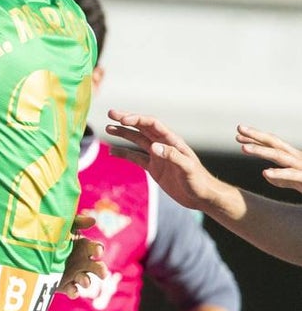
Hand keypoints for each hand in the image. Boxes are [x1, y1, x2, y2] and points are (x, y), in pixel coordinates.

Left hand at [57, 214, 108, 299]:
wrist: (32, 250)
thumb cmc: (52, 235)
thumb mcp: (63, 226)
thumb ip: (77, 222)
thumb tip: (93, 220)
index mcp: (84, 247)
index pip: (96, 249)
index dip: (98, 250)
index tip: (96, 252)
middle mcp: (83, 262)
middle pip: (97, 267)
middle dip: (101, 270)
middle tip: (102, 273)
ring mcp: (75, 275)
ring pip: (86, 280)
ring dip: (87, 281)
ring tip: (84, 280)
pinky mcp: (65, 285)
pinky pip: (73, 290)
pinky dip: (74, 292)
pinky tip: (73, 291)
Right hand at [105, 110, 224, 211]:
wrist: (202, 197)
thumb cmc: (199, 182)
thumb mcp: (187, 168)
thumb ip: (172, 156)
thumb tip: (153, 147)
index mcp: (172, 141)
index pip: (152, 124)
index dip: (137, 120)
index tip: (123, 120)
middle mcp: (163, 145)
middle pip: (142, 128)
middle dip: (126, 120)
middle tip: (110, 114)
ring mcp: (158, 156)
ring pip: (137, 140)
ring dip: (123, 134)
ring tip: (108, 128)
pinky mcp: (154, 168)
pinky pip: (136, 158)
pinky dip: (124, 154)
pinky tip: (112, 152)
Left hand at [235, 124, 301, 194]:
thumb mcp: (296, 182)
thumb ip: (282, 178)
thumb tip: (266, 174)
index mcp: (293, 159)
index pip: (272, 145)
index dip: (256, 139)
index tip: (238, 135)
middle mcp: (298, 159)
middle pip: (275, 144)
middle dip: (257, 135)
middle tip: (239, 128)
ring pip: (280, 156)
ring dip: (261, 151)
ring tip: (243, 148)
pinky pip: (292, 175)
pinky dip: (279, 174)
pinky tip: (265, 173)